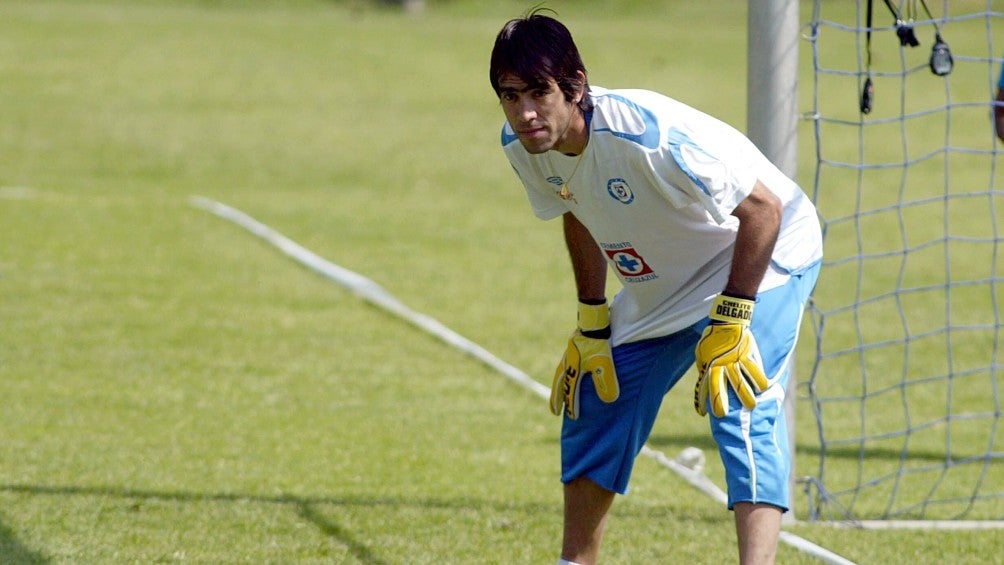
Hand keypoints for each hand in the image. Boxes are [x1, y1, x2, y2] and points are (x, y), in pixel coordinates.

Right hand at [550, 302, 619, 419]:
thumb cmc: (597, 342)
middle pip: (559, 385)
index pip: (570, 393)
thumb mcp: (604, 363)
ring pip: (561, 375)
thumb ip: (605, 381)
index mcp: (571, 370)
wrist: (593, 319)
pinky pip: (568, 366)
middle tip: (554, 411)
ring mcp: (569, 355)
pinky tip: (575, 373)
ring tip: (561, 393)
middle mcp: (567, 364)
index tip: (572, 418)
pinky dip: (568, 374)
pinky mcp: (575, 348)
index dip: (571, 406)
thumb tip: (609, 400)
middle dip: (557, 399)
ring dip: (561, 386)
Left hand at [694, 294, 767, 417]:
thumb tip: (703, 379)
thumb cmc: (712, 338)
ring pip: (741, 383)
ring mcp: (734, 361)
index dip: (701, 401)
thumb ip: (704, 366)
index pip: (703, 387)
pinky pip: (755, 371)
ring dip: (746, 396)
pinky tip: (765, 388)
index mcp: (708, 366)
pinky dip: (760, 380)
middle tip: (723, 415)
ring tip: (752, 407)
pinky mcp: (746, 355)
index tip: (702, 413)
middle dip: (721, 403)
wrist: (726, 321)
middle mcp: (720, 366)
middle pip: (720, 388)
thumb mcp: (702, 353)